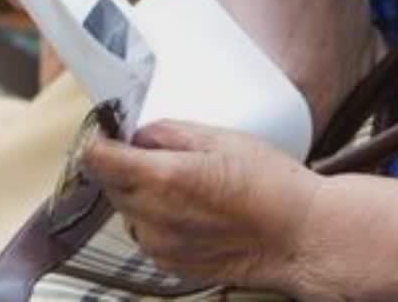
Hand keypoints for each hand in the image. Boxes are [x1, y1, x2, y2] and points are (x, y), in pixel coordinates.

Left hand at [81, 121, 324, 290]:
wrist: (300, 237)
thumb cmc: (272, 186)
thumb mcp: (223, 138)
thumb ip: (171, 132)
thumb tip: (142, 133)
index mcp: (164, 178)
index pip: (99, 159)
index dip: (97, 141)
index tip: (105, 132)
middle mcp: (154, 216)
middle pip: (111, 185)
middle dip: (123, 166)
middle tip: (154, 152)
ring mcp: (160, 245)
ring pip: (127, 211)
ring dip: (139, 194)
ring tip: (183, 184)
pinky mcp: (170, 265)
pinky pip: (147, 235)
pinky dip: (156, 220)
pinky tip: (190, 210)